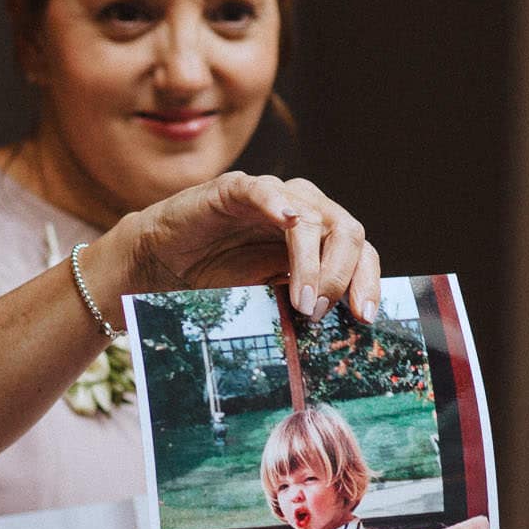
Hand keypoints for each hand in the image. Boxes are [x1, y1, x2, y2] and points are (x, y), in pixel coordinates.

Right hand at [121, 172, 381, 323]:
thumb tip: (341, 338)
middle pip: (347, 232)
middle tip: (318, 313)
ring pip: (313, 216)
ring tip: (302, 301)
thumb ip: (304, 306)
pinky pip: (263, 190)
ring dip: (312, 263)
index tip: (363, 318)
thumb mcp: (270, 300)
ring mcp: (272, 197)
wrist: (161, 268)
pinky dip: (278, 203)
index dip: (367, 283)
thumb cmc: (216, 283)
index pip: (361, 253)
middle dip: (340, 277)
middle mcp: (303, 211)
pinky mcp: (234, 189)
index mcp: (319, 239)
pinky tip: (286, 220)